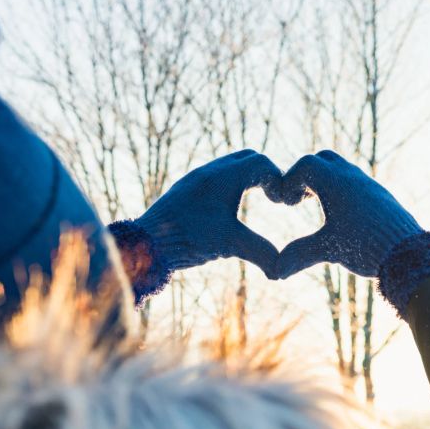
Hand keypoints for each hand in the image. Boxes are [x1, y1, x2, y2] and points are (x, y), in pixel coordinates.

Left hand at [135, 149, 281, 276]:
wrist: (146, 241)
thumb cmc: (188, 239)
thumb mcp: (229, 245)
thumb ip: (261, 252)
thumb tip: (283, 270)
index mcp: (224, 176)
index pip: (261, 163)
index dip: (278, 180)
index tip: (281, 203)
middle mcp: (210, 171)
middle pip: (248, 158)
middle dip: (266, 174)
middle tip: (274, 196)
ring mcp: (196, 178)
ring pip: (230, 165)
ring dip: (247, 178)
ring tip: (256, 200)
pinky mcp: (186, 188)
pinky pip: (215, 175)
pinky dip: (230, 184)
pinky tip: (228, 208)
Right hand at [265, 150, 421, 278]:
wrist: (409, 252)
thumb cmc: (366, 246)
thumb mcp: (328, 250)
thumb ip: (299, 255)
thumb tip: (275, 271)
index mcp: (336, 182)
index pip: (305, 165)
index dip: (289, 181)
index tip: (285, 203)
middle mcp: (352, 177)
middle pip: (322, 159)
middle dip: (305, 175)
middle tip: (298, 199)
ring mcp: (368, 184)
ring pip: (340, 169)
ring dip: (324, 182)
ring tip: (316, 205)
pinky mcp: (379, 195)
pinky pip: (355, 181)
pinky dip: (340, 190)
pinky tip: (340, 214)